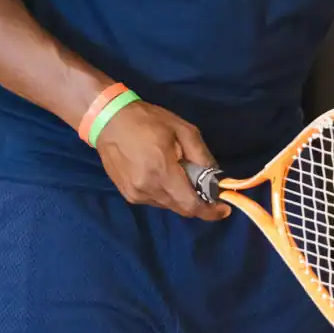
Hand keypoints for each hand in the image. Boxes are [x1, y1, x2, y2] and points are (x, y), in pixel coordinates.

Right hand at [94, 101, 230, 220]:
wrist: (109, 120)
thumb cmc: (148, 121)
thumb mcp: (183, 130)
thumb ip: (201, 156)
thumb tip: (215, 178)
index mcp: (162, 172)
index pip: (191, 205)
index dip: (210, 211)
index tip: (224, 210)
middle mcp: (148, 189)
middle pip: (181, 208)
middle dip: (197, 202)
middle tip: (205, 187)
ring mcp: (135, 194)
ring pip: (168, 205)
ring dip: (180, 196)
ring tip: (180, 174)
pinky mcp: (128, 194)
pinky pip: (155, 200)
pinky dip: (166, 193)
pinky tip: (163, 175)